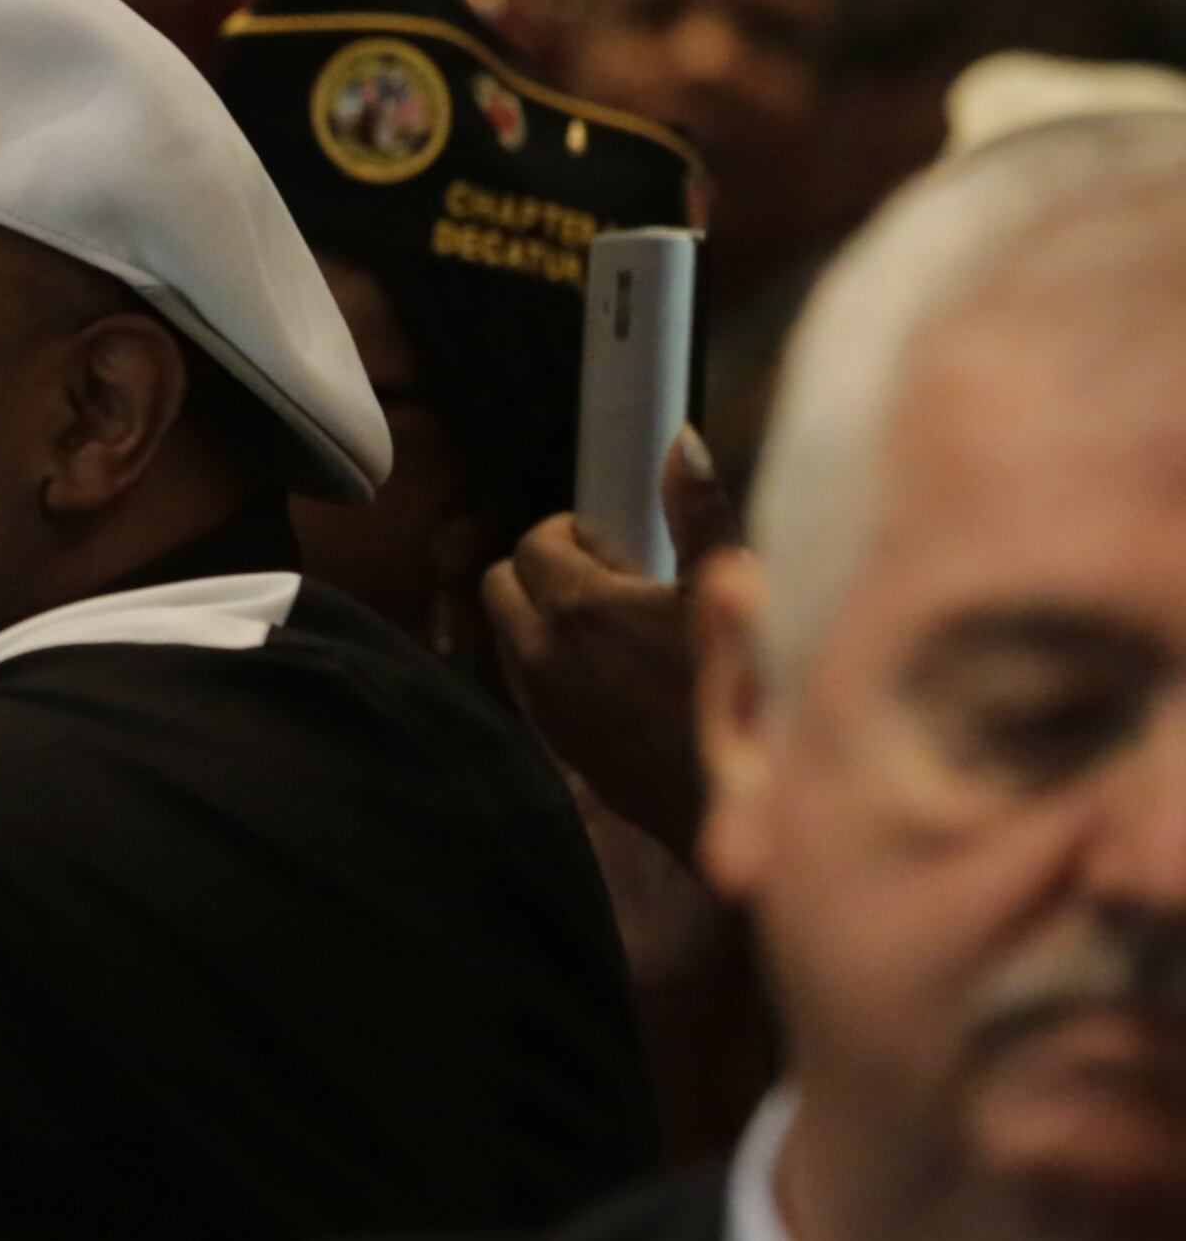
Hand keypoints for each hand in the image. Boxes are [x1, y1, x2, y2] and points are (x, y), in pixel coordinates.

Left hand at [483, 430, 738, 862]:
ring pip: (506, 633)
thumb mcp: (725, 589)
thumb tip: (683, 441)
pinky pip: (523, 680)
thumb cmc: (741, 686)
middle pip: (500, 582)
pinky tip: (608, 674)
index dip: (570, 535)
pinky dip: (547, 663)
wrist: (733, 799)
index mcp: (578, 604)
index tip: (613, 547)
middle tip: (606, 583)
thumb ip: (697, 511)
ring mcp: (540, 698)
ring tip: (610, 629)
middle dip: (541, 572)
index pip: (534, 541)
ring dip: (540, 619)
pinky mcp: (551, 738)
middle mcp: (541, 649)